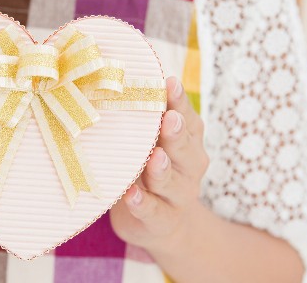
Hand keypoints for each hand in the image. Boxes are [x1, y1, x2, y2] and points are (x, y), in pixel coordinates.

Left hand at [110, 76, 208, 252]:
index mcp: (188, 141)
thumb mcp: (152, 143)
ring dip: (162, 169)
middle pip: (185, 148)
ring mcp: (178, 195)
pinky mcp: (162, 220)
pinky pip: (154, 211)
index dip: (179, 101)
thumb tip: (118, 81)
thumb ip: (144, 120)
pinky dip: (142, 204)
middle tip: (169, 118)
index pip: (186, 118)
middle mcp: (189, 166)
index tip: (170, 83)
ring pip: (171, 181)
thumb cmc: (151, 170)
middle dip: (176, 133)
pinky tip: (131, 195)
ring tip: (155, 157)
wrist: (164, 226)